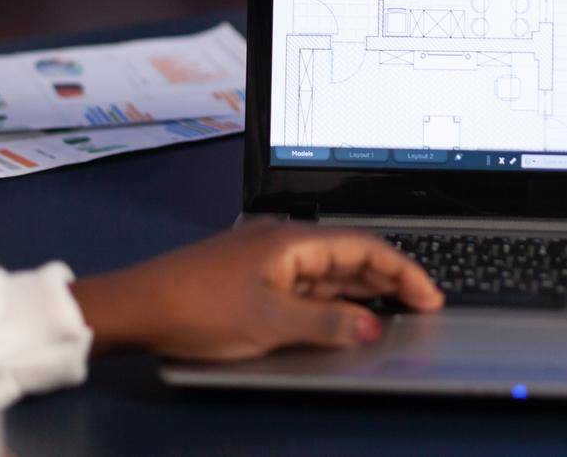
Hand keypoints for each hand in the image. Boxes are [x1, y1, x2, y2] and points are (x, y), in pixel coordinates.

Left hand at [71, 219, 442, 361]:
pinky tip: (344, 315)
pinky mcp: (253, 275)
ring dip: (362, 289)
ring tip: (394, 310)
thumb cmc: (197, 308)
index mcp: (293, 239)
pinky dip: (332, 299)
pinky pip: (305, 283)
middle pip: (350, 254)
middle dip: (389, 278)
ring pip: (328, 270)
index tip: (429, 295)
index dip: (402, 270)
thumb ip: (327, 325)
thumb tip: (370, 326)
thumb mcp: (270, 324)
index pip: (364, 246)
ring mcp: (267, 257)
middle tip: (422, 305)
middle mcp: (283, 240)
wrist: (137, 306)